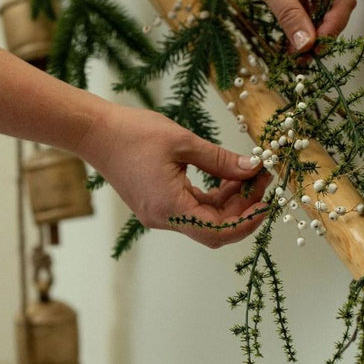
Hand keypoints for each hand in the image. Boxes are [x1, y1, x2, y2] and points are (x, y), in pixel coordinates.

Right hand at [81, 103, 270, 247]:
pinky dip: (213, 196)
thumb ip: (221, 160)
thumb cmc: (133, 134)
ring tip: (249, 173)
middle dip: (243, 207)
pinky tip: (227, 176)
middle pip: (215, 227)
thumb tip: (252, 169)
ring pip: (205, 218)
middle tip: (263, 179)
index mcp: (170, 208)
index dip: (248, 221)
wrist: (96, 132)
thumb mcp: (184, 142)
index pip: (218, 231)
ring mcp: (159, 213)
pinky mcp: (157, 203)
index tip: (268, 202)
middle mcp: (163, 218)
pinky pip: (192, 208)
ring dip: (230, 201)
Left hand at [204, 0, 355, 50]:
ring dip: (308, 34)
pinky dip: (295, 29)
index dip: (335, 22)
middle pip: (332, 6)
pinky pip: (297, 13)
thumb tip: (307, 45)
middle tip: (308, 57)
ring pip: (314, 13)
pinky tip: (289, 47)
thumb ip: (290, 14)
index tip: (319, 45)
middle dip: (322, 32)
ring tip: (297, 58)